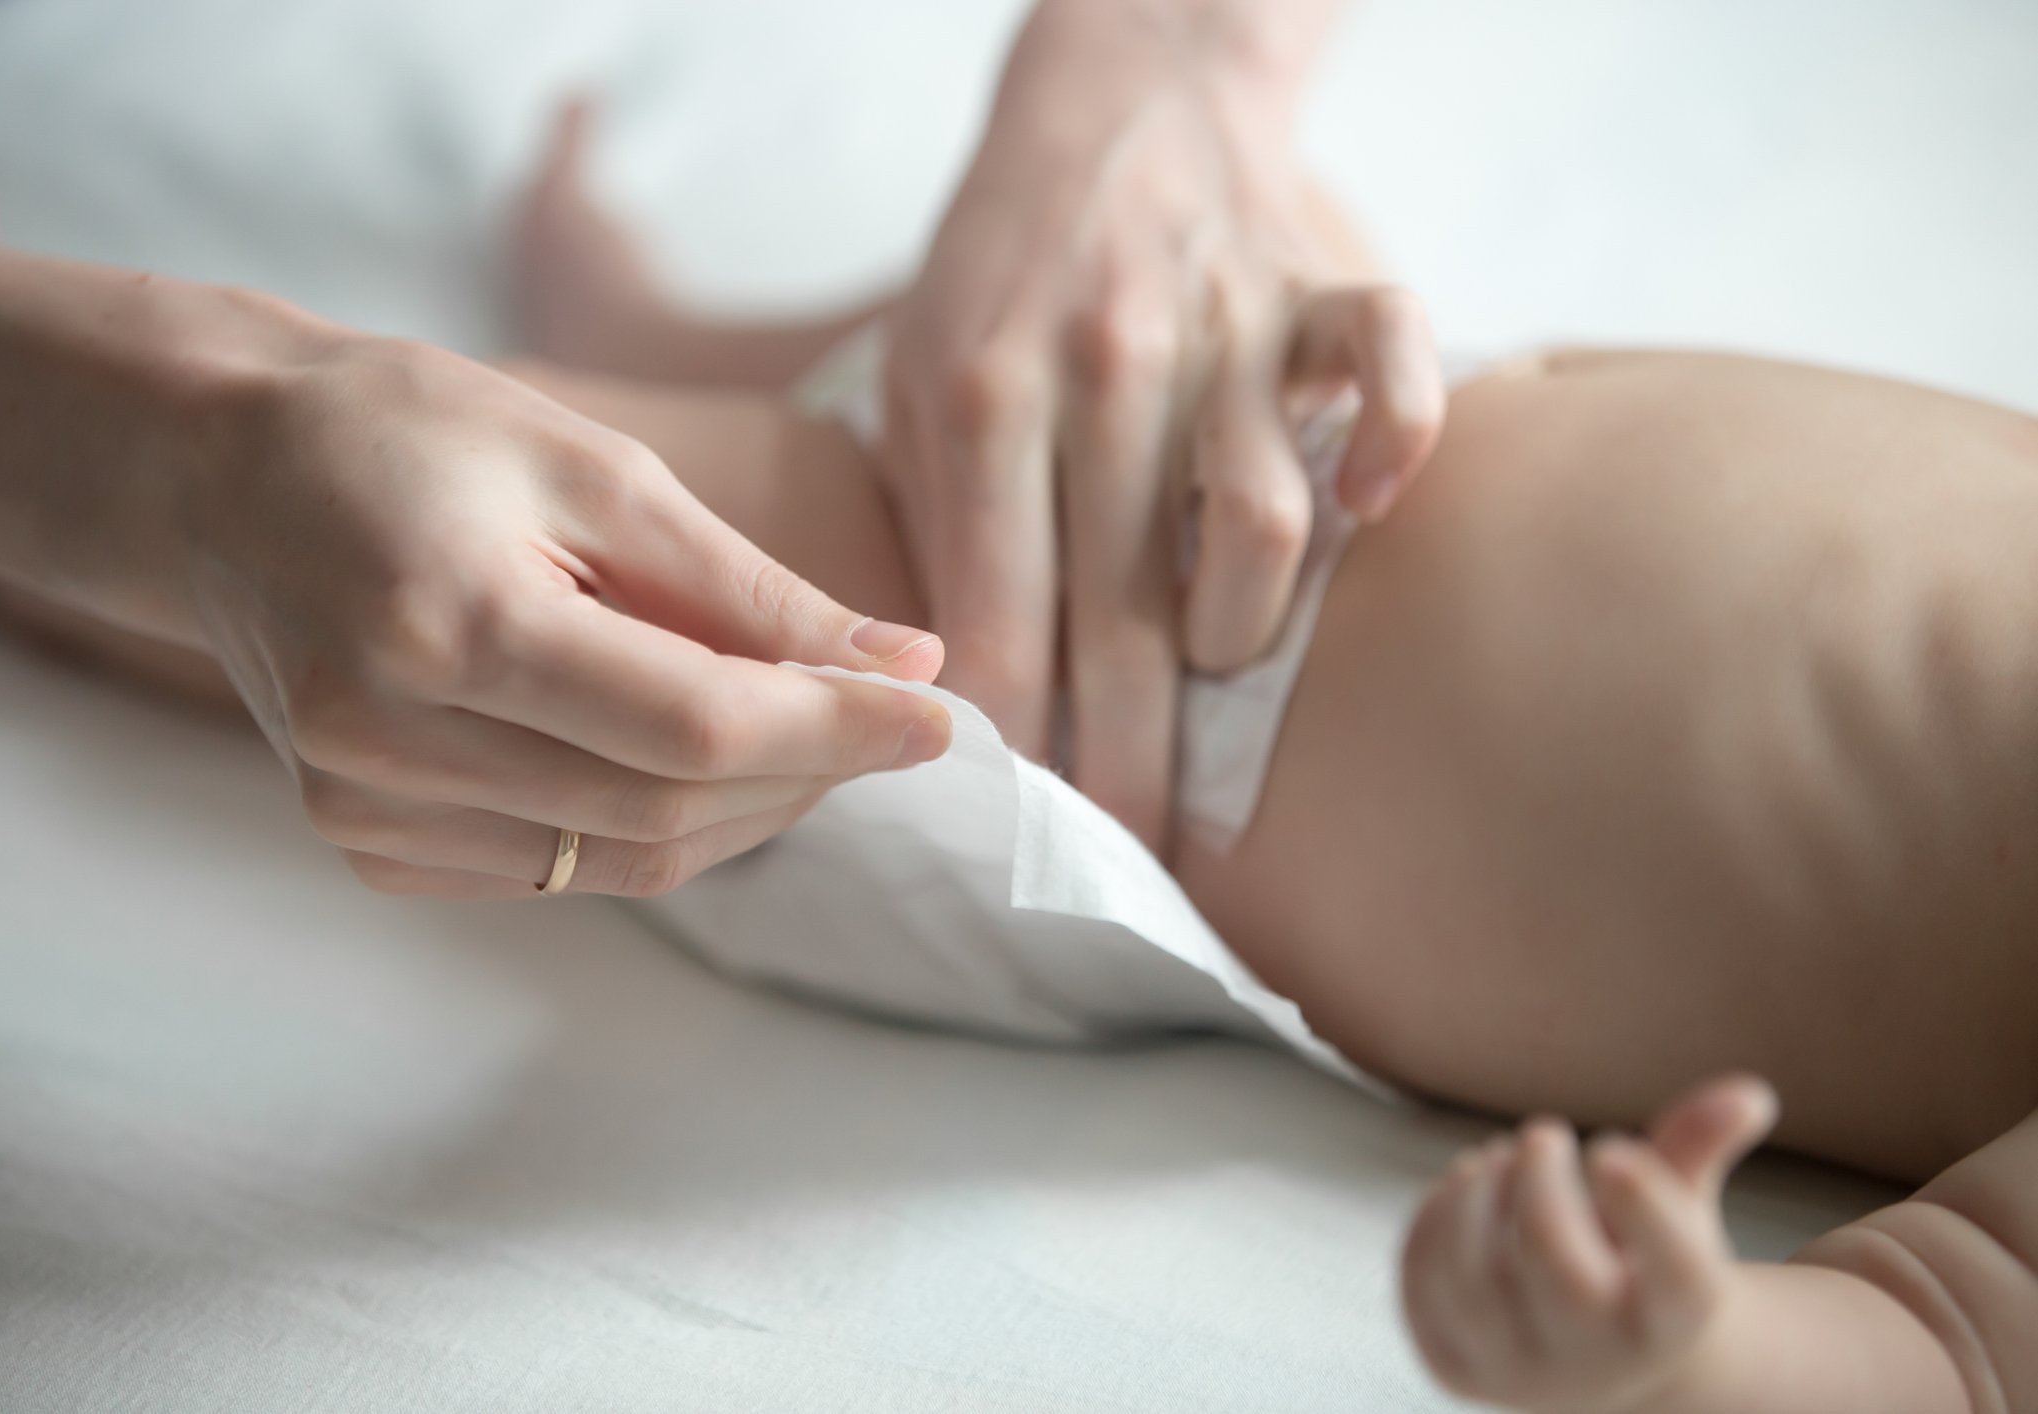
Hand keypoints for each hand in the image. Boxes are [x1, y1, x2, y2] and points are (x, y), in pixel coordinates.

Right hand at [179, 332, 951, 897]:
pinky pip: (559, 872)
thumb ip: (746, 587)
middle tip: (888, 712)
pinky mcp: (365, 843)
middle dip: (810, 772)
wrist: (222, 476)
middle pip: (670, 812)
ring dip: (750, 810)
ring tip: (807, 730)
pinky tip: (691, 759)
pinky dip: (656, 829)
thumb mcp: (595, 468)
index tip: (941, 711)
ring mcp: (365, 810)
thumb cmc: (413, 433)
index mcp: (450, 623)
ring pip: (626, 862)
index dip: (836, 729)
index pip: (695, 726)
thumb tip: (901, 665)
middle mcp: (392, 740)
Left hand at [884, 0, 1441, 845]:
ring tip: (1215, 661)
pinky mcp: (1317, 288)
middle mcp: (1106, 367)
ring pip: (1259, 524)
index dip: (1021, 749)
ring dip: (1242, 627)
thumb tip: (953, 694)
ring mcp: (1222, 325)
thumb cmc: (999, 272)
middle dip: (1135, 761)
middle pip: (1127, 615)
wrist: (1113, 98)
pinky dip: (1405, 440)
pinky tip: (1378, 504)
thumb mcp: (913, 381)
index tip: (1034, 836)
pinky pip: (1393, 362)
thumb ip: (937, 525)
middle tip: (1145, 853)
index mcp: (984, 397)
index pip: (1002, 621)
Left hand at [1400, 1076, 1779, 1412]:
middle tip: (1544, 1132)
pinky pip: (1425, 1287)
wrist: (1589, 1353)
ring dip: (1477, 1201)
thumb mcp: (1676, 1208)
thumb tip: (1750, 1093)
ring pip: (1476, 1287)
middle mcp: (1599, 1362)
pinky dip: (1436, 1221)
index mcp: (1673, 1323)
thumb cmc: (1636, 1259)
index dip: (1649, 1206)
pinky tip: (1467, 1184)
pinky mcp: (1454, 1363)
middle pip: (1564, 1279)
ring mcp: (1519, 1372)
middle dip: (1542, 1190)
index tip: (1613, 1147)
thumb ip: (1698, 1149)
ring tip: (1499, 1158)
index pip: (1681, 1280)